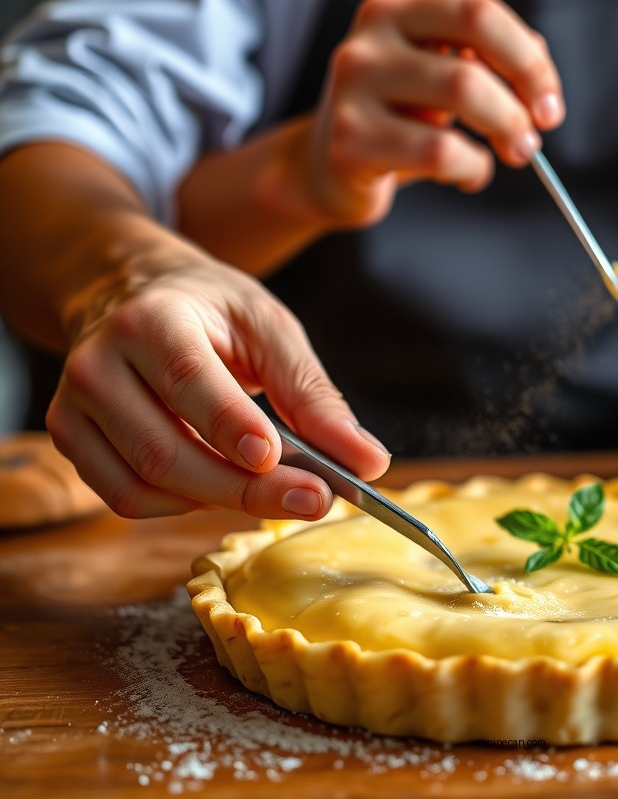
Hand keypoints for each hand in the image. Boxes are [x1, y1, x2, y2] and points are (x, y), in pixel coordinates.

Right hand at [45, 240, 390, 519]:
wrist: (132, 292)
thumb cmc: (210, 311)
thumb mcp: (271, 330)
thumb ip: (315, 396)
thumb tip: (366, 462)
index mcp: (152, 320)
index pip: (189, 381)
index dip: (232, 427)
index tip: (280, 461)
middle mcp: (99, 363)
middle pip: (165, 451)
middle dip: (244, 488)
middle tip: (312, 499)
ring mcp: (73, 405)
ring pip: (144, 484)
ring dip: (218, 502)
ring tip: (276, 491)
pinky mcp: (70, 438)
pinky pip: (124, 497)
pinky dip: (180, 505)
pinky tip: (220, 486)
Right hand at [299, 0, 564, 226]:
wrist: (327, 169)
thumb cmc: (395, 119)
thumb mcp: (436, 73)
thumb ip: (484, 57)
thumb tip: (539, 68)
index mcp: (393, 10)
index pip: (479, 13)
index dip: (528, 60)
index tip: (549, 101)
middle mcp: (367, 42)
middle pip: (473, 61)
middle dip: (520, 106)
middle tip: (533, 138)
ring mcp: (353, 89)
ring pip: (460, 96)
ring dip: (505, 132)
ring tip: (509, 154)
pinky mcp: (350, 141)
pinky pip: (439, 152)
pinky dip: (472, 168)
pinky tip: (469, 175)